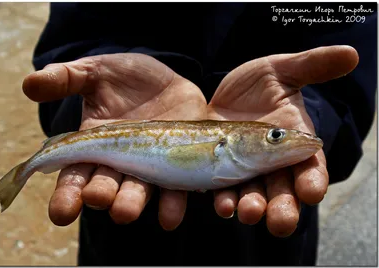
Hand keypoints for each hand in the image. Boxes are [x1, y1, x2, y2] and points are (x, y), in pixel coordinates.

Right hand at [23, 53, 206, 228]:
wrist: (166, 81)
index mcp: (94, 145)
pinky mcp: (178, 166)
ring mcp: (150, 167)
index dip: (66, 194)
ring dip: (131, 204)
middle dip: (100, 195)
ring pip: (138, 192)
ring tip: (125, 212)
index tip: (61, 211)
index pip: (74, 175)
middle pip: (106, 187)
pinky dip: (172, 205)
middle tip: (98, 198)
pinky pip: (175, 190)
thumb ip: (66, 78)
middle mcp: (120, 163)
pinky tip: (169, 217)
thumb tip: (29, 84)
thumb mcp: (96, 72)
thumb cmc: (127, 78)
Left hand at [208, 46, 358, 236]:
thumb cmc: (257, 86)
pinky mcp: (222, 175)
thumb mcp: (280, 71)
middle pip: (284, 193)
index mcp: (294, 145)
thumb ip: (311, 66)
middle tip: (281, 221)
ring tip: (248, 212)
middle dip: (284, 208)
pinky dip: (225, 201)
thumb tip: (351, 54)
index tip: (311, 190)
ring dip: (253, 207)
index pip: (310, 167)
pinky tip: (224, 204)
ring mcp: (247, 173)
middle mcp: (273, 165)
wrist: (222, 97)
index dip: (313, 180)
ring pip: (254, 198)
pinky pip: (225, 192)